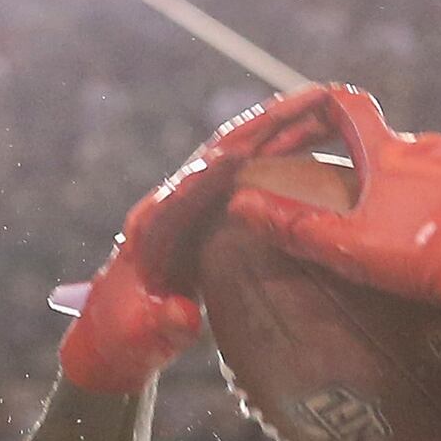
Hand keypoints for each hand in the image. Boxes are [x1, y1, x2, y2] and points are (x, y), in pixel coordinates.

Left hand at [55, 85, 350, 393]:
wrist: (116, 337)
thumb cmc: (124, 340)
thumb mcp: (138, 342)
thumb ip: (161, 327)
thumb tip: (185, 314)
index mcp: (149, 230)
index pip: (183, 192)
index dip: (213, 170)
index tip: (243, 149)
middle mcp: (171, 204)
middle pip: (220, 154)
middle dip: (263, 126)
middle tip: (312, 99)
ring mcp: (193, 204)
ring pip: (239, 154)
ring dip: (278, 128)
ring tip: (324, 103)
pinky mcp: (211, 212)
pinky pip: (251, 173)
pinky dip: (280, 151)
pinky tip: (315, 137)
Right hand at [223, 86, 440, 316]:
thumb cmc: (426, 255)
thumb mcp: (351, 246)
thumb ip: (294, 226)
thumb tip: (240, 205)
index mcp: (389, 151)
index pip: (341, 104)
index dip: (308, 111)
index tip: (290, 133)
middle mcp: (429, 145)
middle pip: (378, 140)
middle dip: (351, 162)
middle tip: (336, 197)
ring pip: (419, 164)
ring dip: (395, 185)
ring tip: (386, 226)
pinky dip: (434, 200)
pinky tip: (431, 232)